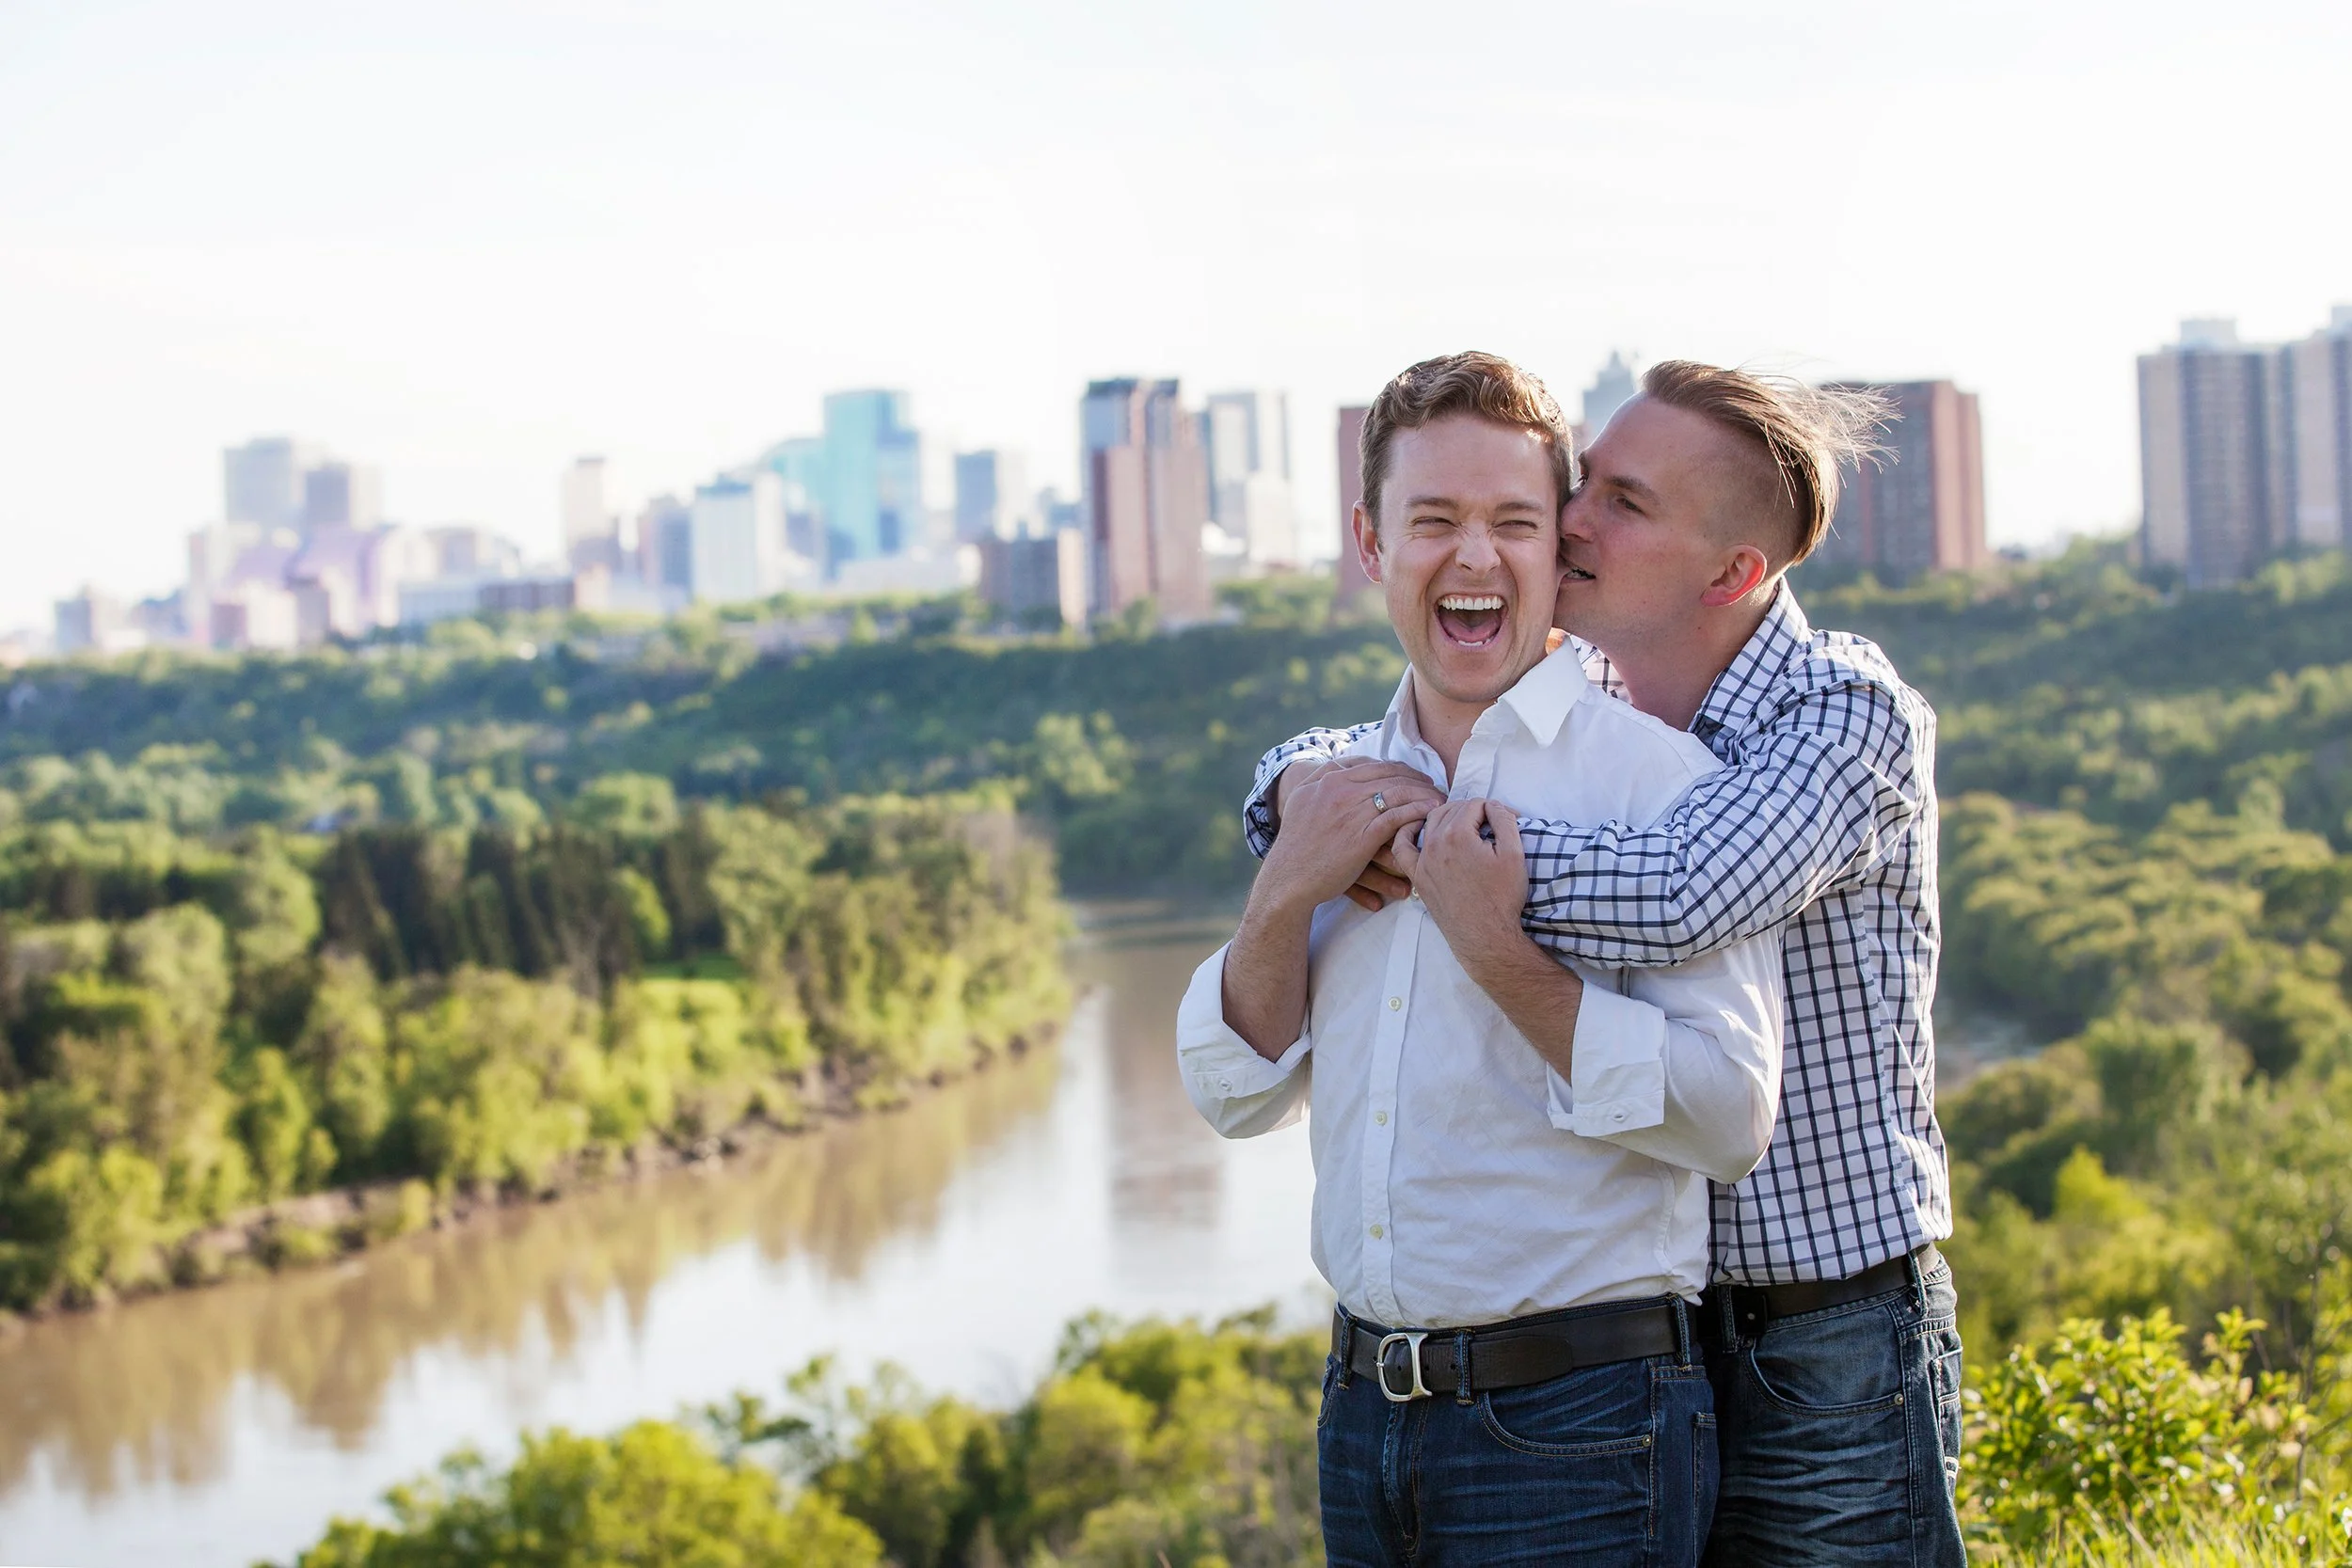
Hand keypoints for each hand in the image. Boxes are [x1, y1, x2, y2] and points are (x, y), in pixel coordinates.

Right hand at [1257, 760, 1441, 917]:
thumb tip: (1337, 767)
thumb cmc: (1296, 846)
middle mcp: (1339, 790)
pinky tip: (1430, 815)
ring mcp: (1350, 812)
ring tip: (1440, 802)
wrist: (1288, 878)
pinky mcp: (1361, 836)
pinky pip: (1397, 817)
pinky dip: (1418, 811)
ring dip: (1423, 794)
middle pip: (1390, 775)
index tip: (1416, 777)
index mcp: (1327, 780)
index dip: (1400, 769)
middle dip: (1417, 780)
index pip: (1374, 765)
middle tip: (1435, 788)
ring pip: (1397, 792)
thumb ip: (1318, 781)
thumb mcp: (1301, 803)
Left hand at [1391, 798, 1527, 953]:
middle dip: (1474, 811)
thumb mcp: (1513, 853)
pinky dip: (1407, 832)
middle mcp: (1435, 844)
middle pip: (1453, 809)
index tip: (1507, 821)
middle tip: (1492, 823)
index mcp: (1457, 835)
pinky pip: (1402, 848)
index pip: (1475, 804)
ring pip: (1430, 822)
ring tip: (1466, 823)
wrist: (1485, 936)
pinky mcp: (1418, 876)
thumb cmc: (1502, 897)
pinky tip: (1416, 826)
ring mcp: (1422, 860)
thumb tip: (1493, 805)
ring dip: (1448, 816)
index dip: (1495, 809)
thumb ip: (1503, 819)